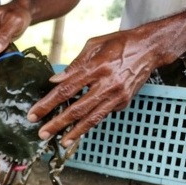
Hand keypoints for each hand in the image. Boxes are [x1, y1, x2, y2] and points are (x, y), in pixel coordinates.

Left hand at [30, 28, 160, 145]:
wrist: (151, 48)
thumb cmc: (120, 43)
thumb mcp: (94, 45)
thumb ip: (75, 65)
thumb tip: (55, 81)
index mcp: (96, 67)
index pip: (66, 90)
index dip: (48, 104)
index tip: (34, 114)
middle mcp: (107, 84)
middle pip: (77, 109)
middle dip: (57, 123)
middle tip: (42, 133)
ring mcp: (117, 95)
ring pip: (92, 118)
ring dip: (75, 132)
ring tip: (61, 142)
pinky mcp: (124, 102)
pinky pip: (103, 115)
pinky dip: (89, 124)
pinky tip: (78, 132)